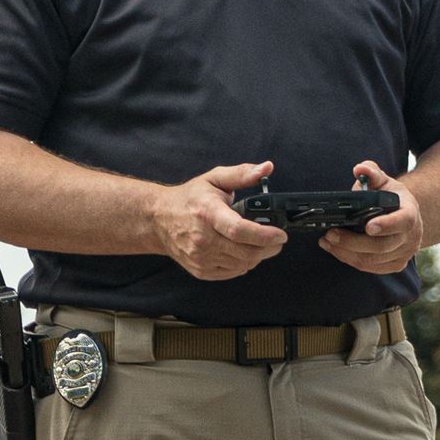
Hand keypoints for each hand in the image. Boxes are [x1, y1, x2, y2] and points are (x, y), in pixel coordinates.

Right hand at [150, 160, 289, 280]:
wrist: (158, 219)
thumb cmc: (189, 199)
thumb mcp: (214, 179)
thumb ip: (242, 174)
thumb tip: (267, 167)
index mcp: (207, 213)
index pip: (240, 230)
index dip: (265, 235)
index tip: (281, 234)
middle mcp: (202, 238)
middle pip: (246, 252)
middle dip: (269, 248)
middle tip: (277, 240)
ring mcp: (200, 257)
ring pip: (243, 264)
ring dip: (258, 256)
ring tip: (260, 243)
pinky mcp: (200, 270)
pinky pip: (233, 272)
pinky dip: (244, 263)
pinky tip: (242, 251)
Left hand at [319, 160, 424, 274]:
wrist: (406, 217)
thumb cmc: (391, 198)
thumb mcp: (384, 181)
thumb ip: (372, 173)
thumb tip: (360, 169)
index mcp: (411, 212)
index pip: (403, 221)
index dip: (387, 225)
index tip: (368, 226)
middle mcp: (411, 236)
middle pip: (382, 246)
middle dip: (353, 242)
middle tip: (330, 234)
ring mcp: (405, 253)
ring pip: (373, 260)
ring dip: (346, 252)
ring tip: (327, 241)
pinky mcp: (396, 264)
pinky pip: (371, 267)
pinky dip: (350, 260)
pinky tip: (336, 250)